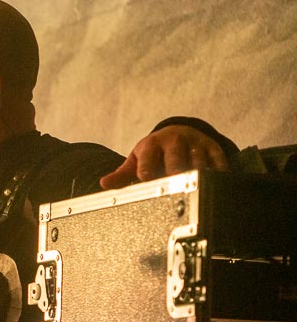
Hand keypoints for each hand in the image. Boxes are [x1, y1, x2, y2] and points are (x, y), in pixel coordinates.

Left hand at [100, 125, 228, 188]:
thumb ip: (122, 174)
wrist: (177, 133)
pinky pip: (218, 161)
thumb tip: (103, 184)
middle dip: (175, 171)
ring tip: (196, 189)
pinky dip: (218, 173)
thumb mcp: (137, 160)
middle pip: (175, 158)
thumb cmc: (154, 152)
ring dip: (197, 174)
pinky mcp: (213, 147)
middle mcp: (174, 142)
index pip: (148, 161)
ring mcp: (195, 144)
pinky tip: (216, 185)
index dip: (148, 172)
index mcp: (151, 146)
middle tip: (176, 186)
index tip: (148, 183)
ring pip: (198, 160)